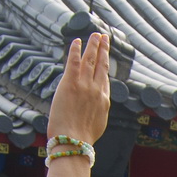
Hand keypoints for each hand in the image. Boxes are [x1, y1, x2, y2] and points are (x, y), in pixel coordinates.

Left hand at [47, 32, 113, 149]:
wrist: (73, 141)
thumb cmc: (81, 139)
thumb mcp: (96, 125)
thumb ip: (97, 112)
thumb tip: (93, 110)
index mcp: (104, 101)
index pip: (104, 78)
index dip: (105, 65)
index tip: (105, 56)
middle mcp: (96, 90)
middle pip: (101, 65)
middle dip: (103, 49)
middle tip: (104, 37)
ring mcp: (84, 85)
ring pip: (90, 60)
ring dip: (93, 45)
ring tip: (95, 35)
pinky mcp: (70, 83)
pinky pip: (74, 61)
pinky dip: (76, 49)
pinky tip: (77, 41)